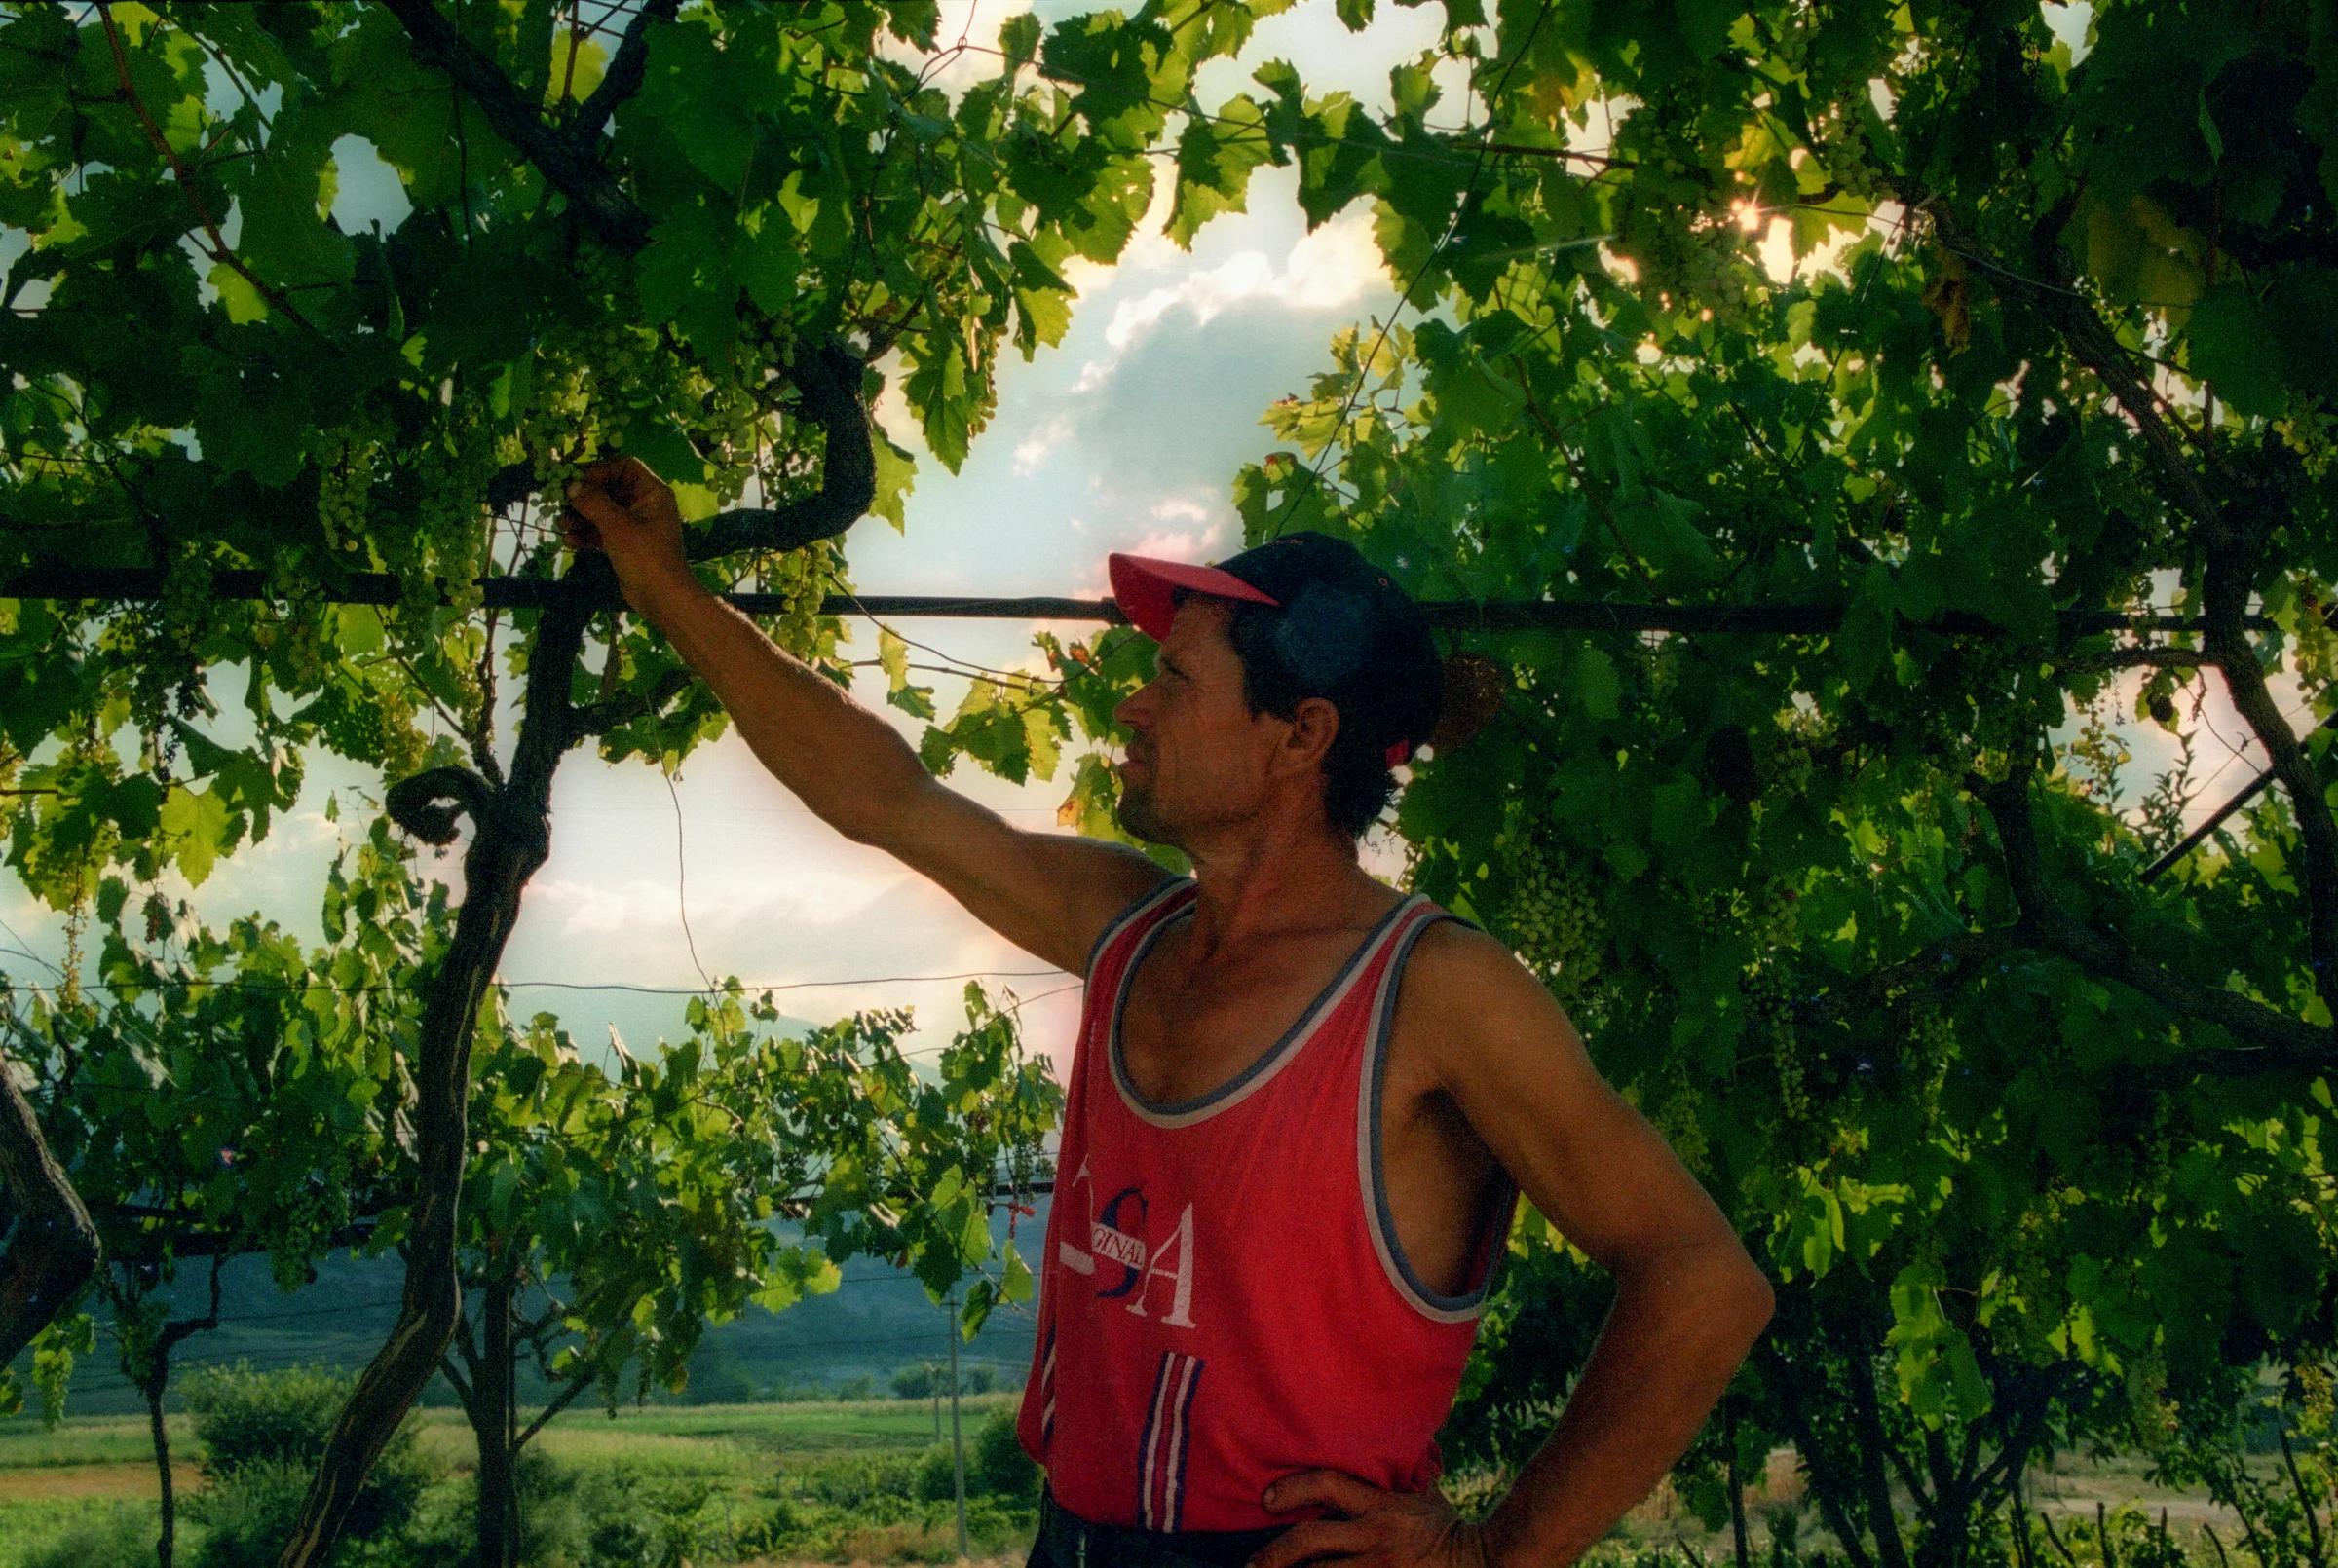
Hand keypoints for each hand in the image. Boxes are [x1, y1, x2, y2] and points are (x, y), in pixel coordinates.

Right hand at [557, 455, 689, 608]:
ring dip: (581, 517)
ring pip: (603, 512)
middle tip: (561, 503)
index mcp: (652, 493)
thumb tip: (571, 486)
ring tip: (562, 526)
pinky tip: (570, 542)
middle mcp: (645, 505)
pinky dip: (587, 535)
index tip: (578, 482)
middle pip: (609, 489)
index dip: (600, 470)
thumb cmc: (645, 555)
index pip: (624, 467)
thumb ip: (593, 502)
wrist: (662, 597)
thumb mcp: (617, 525)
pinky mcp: (625, 545)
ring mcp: (635, 526)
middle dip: (585, 497)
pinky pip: (602, 532)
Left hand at [1246, 1469, 1494, 1567]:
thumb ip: (1399, 1475)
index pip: (1328, 1484)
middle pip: (1311, 1541)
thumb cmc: (1449, 1528)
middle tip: (1253, 1564)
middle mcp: (1375, 1537)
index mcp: (1381, 1505)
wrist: (1484, 1563)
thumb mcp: (1425, 1494)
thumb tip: (1395, 1441)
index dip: (1293, 1489)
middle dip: (1275, 1554)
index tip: (1267, 1498)